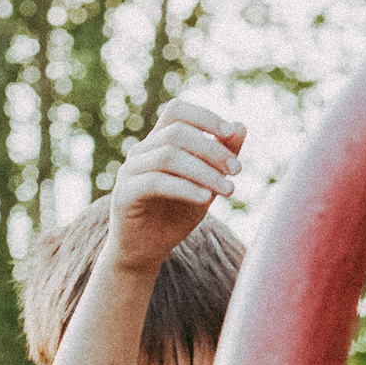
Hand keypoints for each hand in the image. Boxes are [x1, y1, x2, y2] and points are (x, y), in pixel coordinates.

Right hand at [112, 95, 244, 271]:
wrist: (145, 253)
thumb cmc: (174, 217)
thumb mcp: (206, 185)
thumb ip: (220, 158)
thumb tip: (241, 126)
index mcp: (158, 143)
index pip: (177, 111)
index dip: (204, 116)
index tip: (231, 133)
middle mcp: (141, 152)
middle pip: (177, 133)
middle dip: (212, 149)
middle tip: (238, 170)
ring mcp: (129, 172)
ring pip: (168, 156)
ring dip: (204, 171)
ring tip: (229, 190)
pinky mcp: (124, 195)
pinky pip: (156, 182)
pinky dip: (184, 187)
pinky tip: (205, 198)